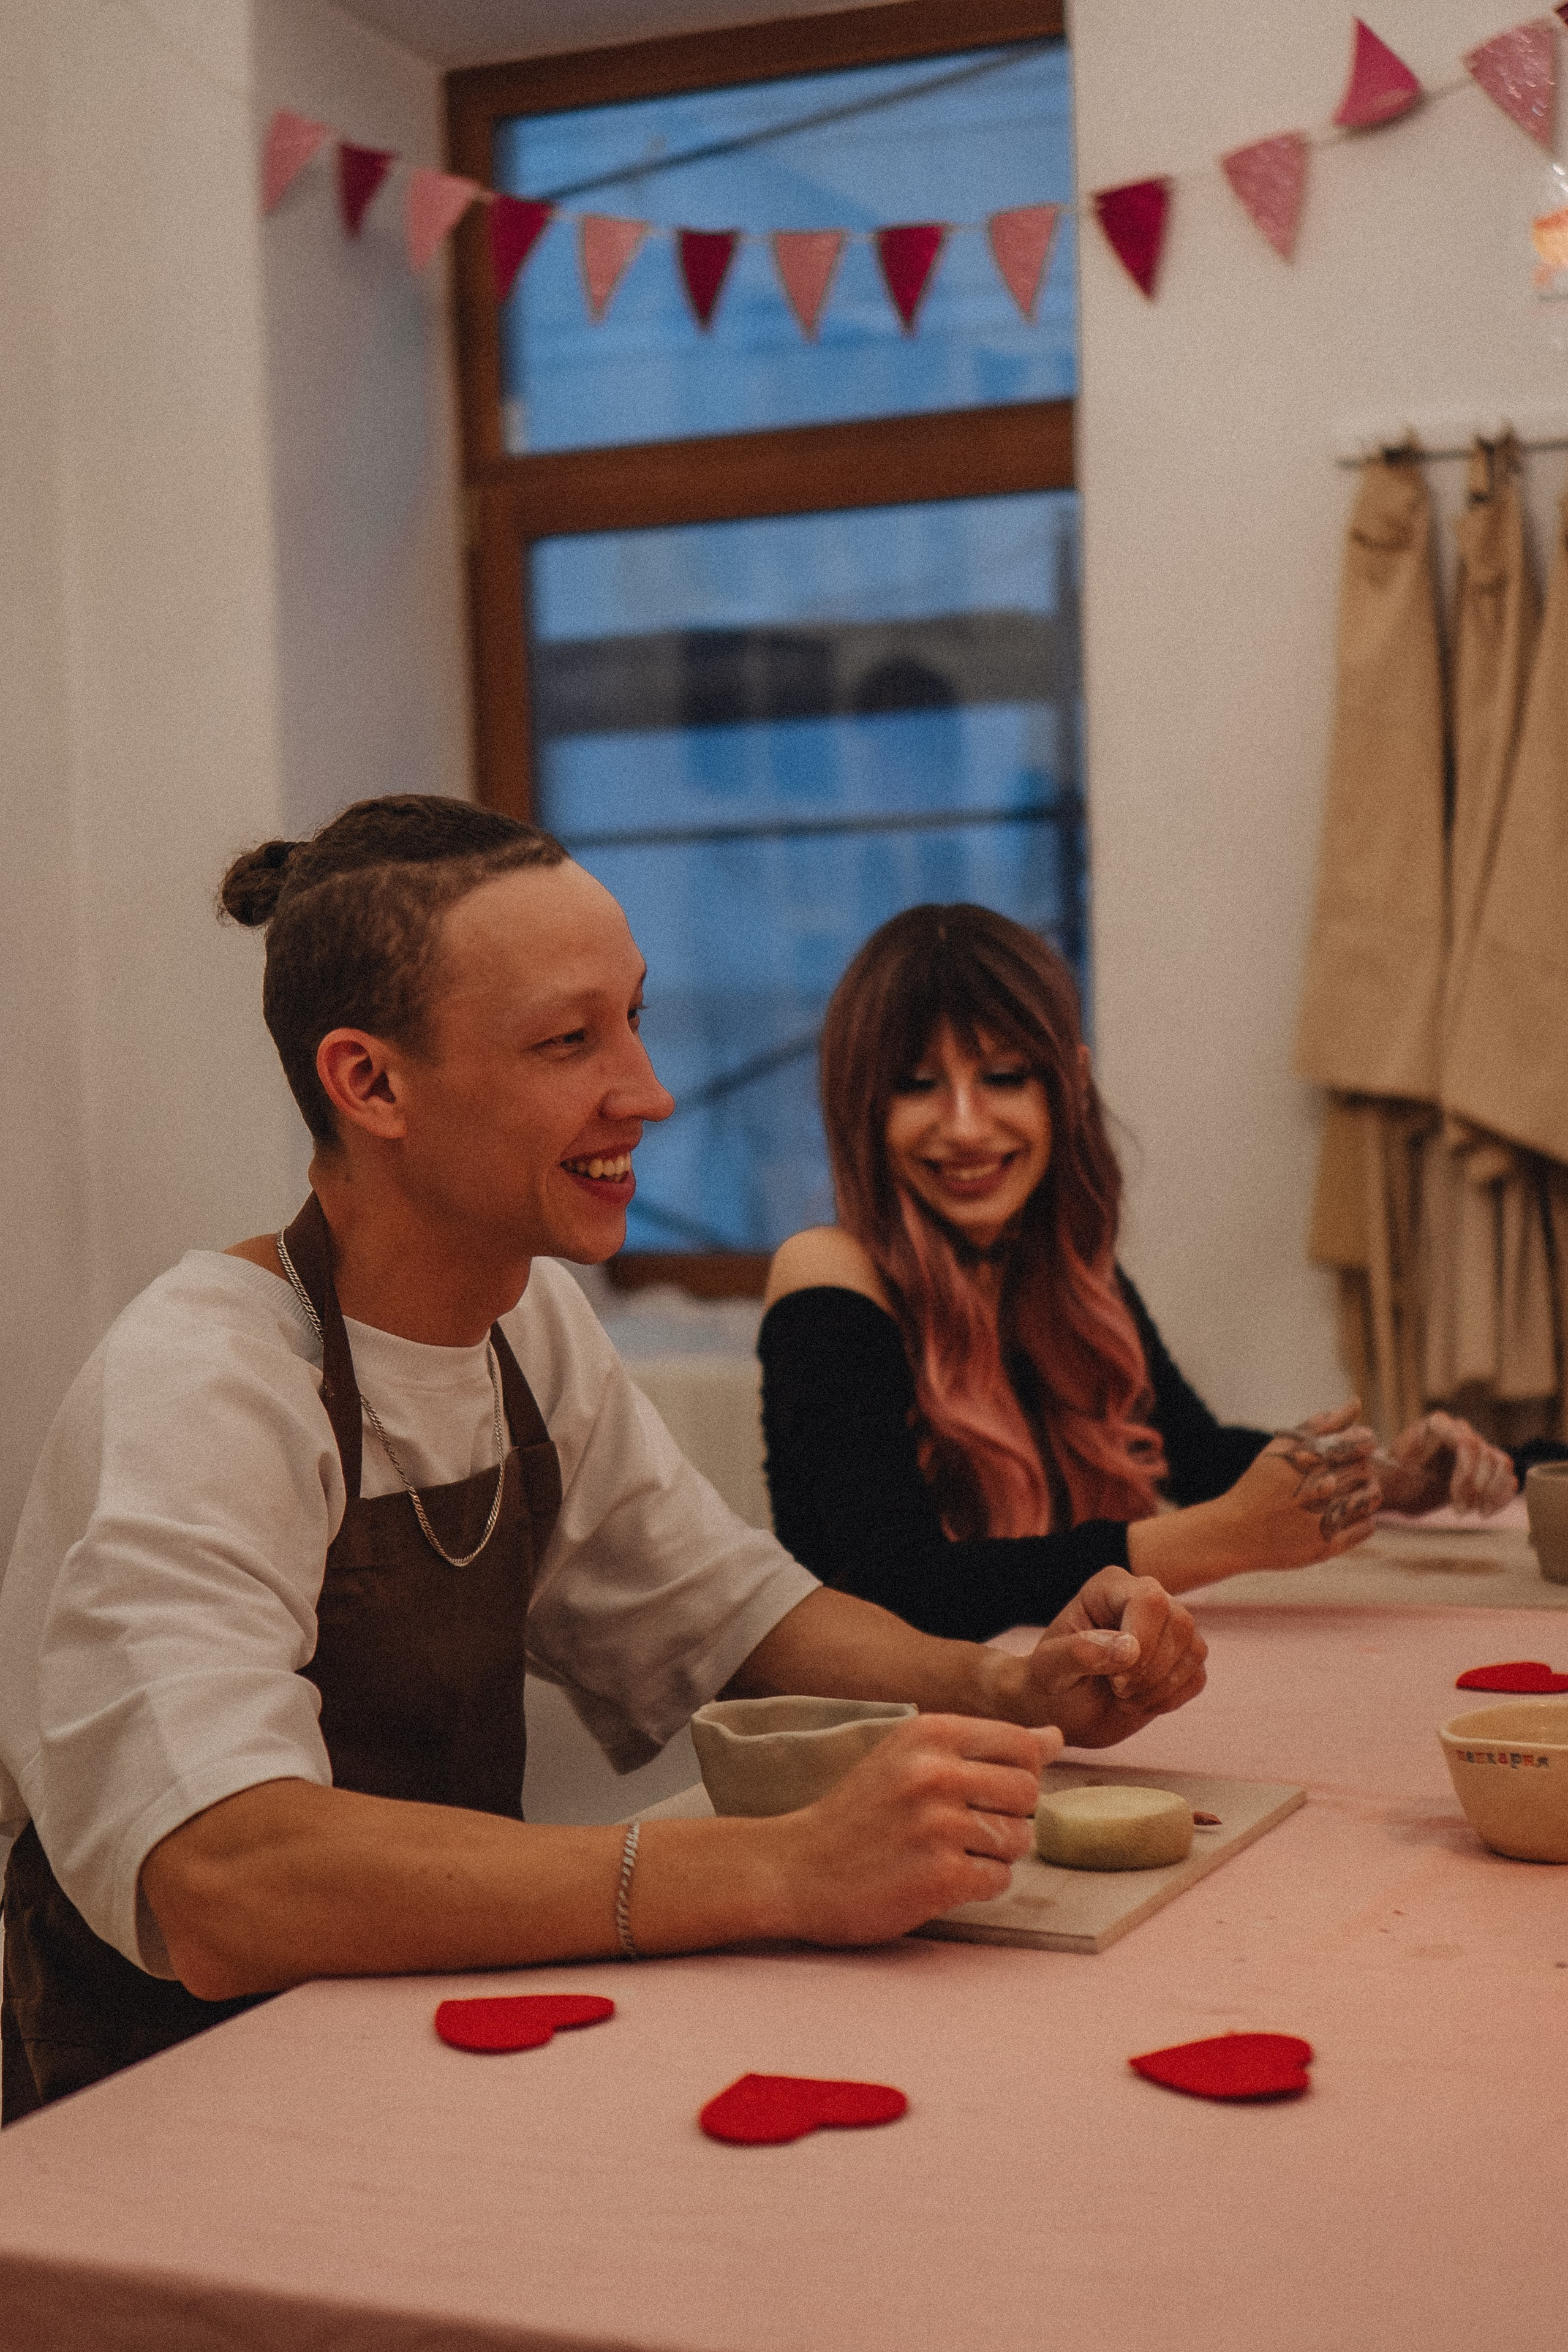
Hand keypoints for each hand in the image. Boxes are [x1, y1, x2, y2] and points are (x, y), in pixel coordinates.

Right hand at [771, 1713, 1058, 1944]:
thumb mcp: (910, 1756)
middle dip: (1009, 1815)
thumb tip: (1056, 1736)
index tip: (987, 1790)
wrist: (796, 1868)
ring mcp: (938, 1825)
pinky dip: (979, 1884)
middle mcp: (935, 1772)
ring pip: (1020, 1838)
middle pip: (1029, 1792)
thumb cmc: (860, 1812)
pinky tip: (942, 1877)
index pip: (1023, 1745)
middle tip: (966, 1826)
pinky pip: (1000, 1879)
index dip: (1018, 1773)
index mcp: (929, 1732)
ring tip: (949, 1852)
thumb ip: (983, 1745)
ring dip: (994, 1853)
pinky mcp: (939, 1876)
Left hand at [992, 1566, 1207, 1747]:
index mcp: (1109, 1587)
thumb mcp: (1049, 1669)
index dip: (1142, 1640)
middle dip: (1150, 1670)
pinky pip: (1197, 1676)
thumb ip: (1078, 1653)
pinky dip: (1169, 1699)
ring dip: (1159, 1687)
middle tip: (1115, 1689)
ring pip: (1194, 1649)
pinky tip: (1138, 1703)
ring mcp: (1168, 1627)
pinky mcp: (1181, 1658)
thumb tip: (1127, 1649)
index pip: (1149, 1600)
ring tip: (1122, 1697)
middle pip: (1180, 1623)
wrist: (1061, 1707)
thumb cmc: (1049, 1681)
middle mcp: (1145, 1598)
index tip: (1116, 1679)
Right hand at [1217, 1400, 1381, 1566]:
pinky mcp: (1326, 1547)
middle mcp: (1316, 1489)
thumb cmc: (1259, 1486)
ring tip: (1347, 1492)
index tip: (1356, 1447)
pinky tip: (1343, 1514)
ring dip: (1367, 1492)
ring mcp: (1322, 1520)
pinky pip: (1367, 1527)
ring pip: (1372, 1498)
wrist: (1234, 1533)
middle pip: (1365, 1470)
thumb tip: (1356, 1402)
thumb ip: (1320, 1424)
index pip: (1359, 1445)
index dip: (1363, 1443)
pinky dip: (1363, 1518)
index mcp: (1306, 1460)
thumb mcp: (1281, 1448)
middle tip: (1344, 1473)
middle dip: (1361, 1468)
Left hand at [1375, 1411, 1516, 1517]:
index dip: (1467, 1474)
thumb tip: (1419, 1435)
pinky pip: (1506, 1475)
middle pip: (1486, 1455)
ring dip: (1492, 1493)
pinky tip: (1486, 1510)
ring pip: (1501, 1464)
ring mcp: (1475, 1446)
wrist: (1400, 1490)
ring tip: (1475, 1511)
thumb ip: (1409, 1452)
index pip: (1467, 1443)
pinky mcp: (1485, 1464)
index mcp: (1438, 1424)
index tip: (1456, 1500)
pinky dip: (1502, 1494)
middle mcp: (1460, 1430)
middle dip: (1476, 1488)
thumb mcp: (1395, 1466)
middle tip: (1461, 1511)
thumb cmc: (1394, 1479)